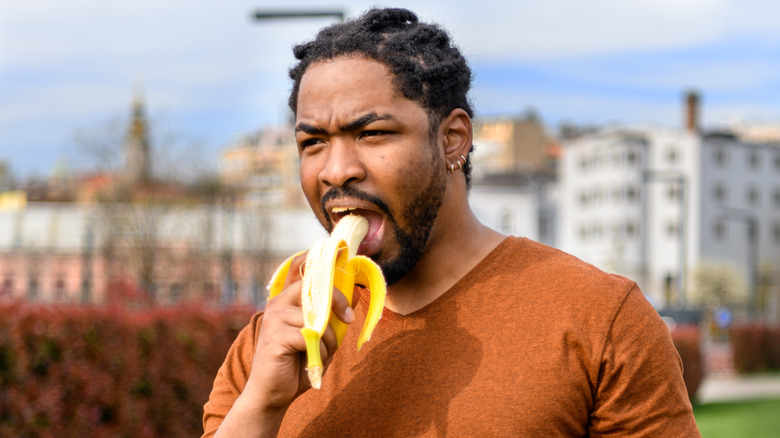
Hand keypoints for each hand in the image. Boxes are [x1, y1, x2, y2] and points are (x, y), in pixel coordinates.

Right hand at [226, 253, 354, 429]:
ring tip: (322, 353)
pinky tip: (311, 361)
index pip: (300, 269)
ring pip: (318, 317)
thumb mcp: (320, 336)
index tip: (342, 253)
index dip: (319, 259)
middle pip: (315, 287)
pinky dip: (320, 351)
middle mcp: (277, 303)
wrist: (272, 394)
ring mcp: (275, 319)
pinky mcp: (276, 336)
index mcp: (286, 300)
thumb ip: (332, 316)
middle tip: (349, 318)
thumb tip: (354, 294)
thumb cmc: (297, 363)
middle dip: (338, 301)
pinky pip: (311, 336)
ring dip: (329, 339)